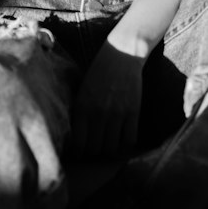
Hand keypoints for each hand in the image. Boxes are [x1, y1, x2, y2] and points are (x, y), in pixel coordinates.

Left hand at [70, 37, 144, 158]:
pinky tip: (123, 140)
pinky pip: (129, 139)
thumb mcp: (82, 90)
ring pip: (112, 148)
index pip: (79, 144)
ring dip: (110, 151)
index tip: (82, 153)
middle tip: (96, 152)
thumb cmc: (99, 72)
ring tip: (109, 147)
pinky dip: (126, 145)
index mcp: (81, 107)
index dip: (80, 154)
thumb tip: (75, 138)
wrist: (122, 54)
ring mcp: (116, 113)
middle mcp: (97, 113)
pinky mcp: (133, 112)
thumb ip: (78, 112)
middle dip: (95, 154)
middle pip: (95, 150)